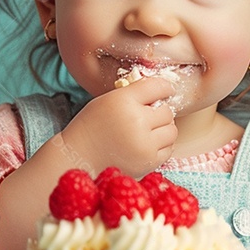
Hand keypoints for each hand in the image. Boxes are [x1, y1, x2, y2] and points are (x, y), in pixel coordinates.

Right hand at [58, 76, 177, 176]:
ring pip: (172, 130)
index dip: (164, 88)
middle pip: (167, 111)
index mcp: (124, 101)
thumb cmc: (91, 127)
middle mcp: (137, 120)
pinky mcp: (148, 161)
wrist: (78, 158)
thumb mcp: (106, 101)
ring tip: (147, 131)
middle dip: (159, 112)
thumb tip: (163, 92)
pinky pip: (168, 149)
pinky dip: (160, 146)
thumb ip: (133, 94)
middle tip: (147, 117)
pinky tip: (145, 144)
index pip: (158, 87)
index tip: (164, 91)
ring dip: (163, 129)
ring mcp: (144, 143)